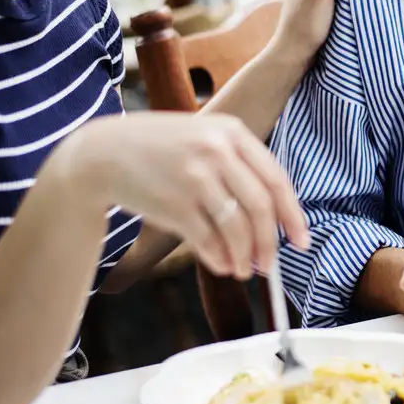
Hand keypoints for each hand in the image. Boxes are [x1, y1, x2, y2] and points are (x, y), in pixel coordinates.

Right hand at [58, 113, 309, 279]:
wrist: (101, 153)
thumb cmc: (161, 149)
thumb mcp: (205, 137)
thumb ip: (239, 166)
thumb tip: (274, 219)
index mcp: (232, 132)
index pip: (276, 180)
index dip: (293, 215)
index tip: (302, 241)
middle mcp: (217, 152)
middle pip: (261, 208)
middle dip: (270, 244)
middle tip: (270, 266)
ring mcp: (194, 178)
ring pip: (237, 228)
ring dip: (244, 256)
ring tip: (244, 270)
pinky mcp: (173, 204)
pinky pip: (207, 240)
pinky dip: (219, 259)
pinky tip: (221, 265)